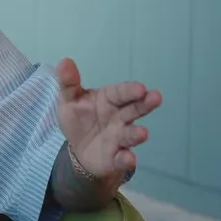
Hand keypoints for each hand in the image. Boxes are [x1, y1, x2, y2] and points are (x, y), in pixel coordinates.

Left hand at [55, 58, 162, 178]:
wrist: (79, 151)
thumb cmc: (79, 119)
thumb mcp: (69, 100)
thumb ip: (68, 83)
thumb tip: (65, 61)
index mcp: (109, 100)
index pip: (120, 93)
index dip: (130, 90)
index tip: (141, 88)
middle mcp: (119, 118)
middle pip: (133, 110)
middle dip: (145, 104)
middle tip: (156, 97)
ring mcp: (119, 138)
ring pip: (130, 135)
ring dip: (136, 134)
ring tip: (143, 133)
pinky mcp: (115, 158)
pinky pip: (122, 159)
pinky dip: (126, 159)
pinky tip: (129, 159)